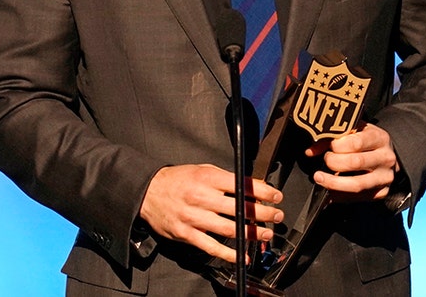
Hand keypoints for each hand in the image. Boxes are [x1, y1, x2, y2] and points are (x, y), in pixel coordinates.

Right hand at [139, 164, 283, 262]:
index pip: (242, 185)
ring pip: (230, 228)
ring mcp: (194, 217)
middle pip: (239, 208)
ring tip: (266, 233)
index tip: (276, 196)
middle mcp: (201, 197)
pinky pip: (212, 246)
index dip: (263, 191)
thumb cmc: (178, 180)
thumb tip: (253, 185)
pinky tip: (243, 256)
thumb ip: (226, 178)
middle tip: (277, 215)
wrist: (148, 192)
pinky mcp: (187, 234)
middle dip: (263, 213)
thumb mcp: (203, 170)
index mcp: (208, 177)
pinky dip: (229, 254)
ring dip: (252, 233)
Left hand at [305, 122, 397, 201]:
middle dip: (333, 163)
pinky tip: (330, 192)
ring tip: (319, 178)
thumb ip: (332, 137)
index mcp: (379, 138)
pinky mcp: (382, 192)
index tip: (328, 147)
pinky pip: (358, 197)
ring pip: (357, 184)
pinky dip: (341, 196)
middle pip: (355, 163)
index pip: (355, 143)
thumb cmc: (367, 141)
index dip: (336, 146)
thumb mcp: (354, 132)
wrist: (389, 156)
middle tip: (325, 161)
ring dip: (333, 183)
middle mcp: (385, 158)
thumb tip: (310, 152)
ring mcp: (385, 177)